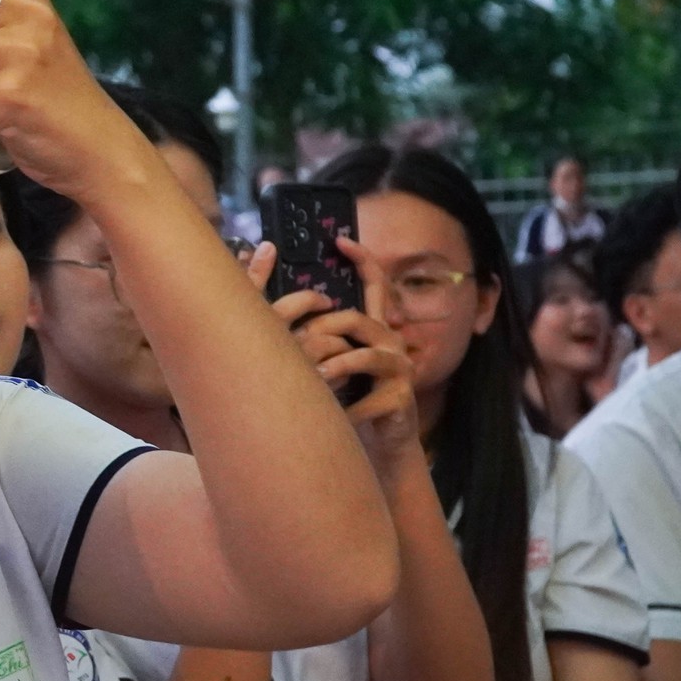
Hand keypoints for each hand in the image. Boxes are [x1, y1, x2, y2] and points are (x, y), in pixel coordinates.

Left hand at [248, 241, 420, 472]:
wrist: (378, 440)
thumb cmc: (348, 396)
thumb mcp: (333, 362)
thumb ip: (318, 337)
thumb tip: (280, 313)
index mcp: (375, 328)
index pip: (375, 285)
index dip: (363, 260)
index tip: (340, 240)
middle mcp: (391, 342)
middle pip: (357, 320)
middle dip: (324, 329)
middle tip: (299, 343)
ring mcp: (400, 370)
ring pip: (364, 357)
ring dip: (334, 368)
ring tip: (314, 379)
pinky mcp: (400, 399)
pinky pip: (368, 400)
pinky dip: (346, 410)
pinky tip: (334, 418)